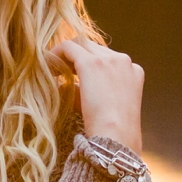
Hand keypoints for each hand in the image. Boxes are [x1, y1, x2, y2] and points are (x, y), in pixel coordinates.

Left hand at [49, 28, 143, 154]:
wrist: (116, 137)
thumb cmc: (111, 131)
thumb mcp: (105, 107)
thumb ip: (88, 91)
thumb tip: (64, 85)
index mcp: (134, 72)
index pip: (107, 59)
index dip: (88, 64)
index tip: (72, 73)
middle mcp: (124, 61)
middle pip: (94, 48)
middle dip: (76, 55)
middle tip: (59, 69)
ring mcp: (109, 60)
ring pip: (81, 44)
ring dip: (66, 54)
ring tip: (52, 68)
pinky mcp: (92, 63)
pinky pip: (68, 48)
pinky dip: (56, 54)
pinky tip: (47, 67)